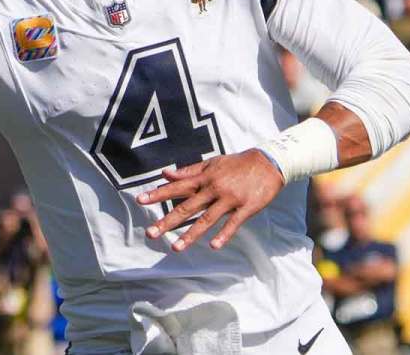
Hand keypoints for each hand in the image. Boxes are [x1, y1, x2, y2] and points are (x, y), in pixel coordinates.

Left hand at [136, 149, 283, 251]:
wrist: (270, 162)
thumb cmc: (237, 163)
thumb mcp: (212, 163)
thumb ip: (189, 170)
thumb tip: (165, 173)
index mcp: (205, 178)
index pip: (177, 187)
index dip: (158, 194)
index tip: (139, 200)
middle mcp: (214, 189)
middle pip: (187, 207)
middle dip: (168, 221)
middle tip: (151, 234)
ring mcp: (230, 199)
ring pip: (207, 219)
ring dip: (191, 234)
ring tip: (176, 248)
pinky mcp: (246, 208)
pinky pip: (233, 223)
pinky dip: (223, 234)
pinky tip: (213, 246)